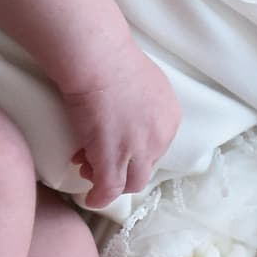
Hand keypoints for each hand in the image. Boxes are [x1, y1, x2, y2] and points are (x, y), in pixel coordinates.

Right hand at [59, 46, 179, 208]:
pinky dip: (100, 197)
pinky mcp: (112, 159)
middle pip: (145, 168)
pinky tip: (90, 198)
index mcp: (169, 117)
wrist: (98, 57)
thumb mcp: (143, 82)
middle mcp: (160, 137)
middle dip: (122, 168)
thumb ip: (142, 102)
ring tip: (87, 169)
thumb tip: (126, 110)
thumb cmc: (112, 58)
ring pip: (129, 182)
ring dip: (109, 181)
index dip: (133, 151)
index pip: (156, 148)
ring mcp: (138, 150)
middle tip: (97, 160)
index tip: (114, 146)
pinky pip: (109, 189)